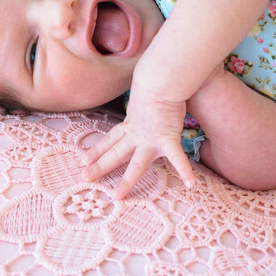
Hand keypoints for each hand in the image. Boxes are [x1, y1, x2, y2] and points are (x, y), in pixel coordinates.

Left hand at [80, 85, 196, 198]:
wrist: (160, 80)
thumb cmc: (155, 82)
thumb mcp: (143, 94)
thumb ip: (143, 101)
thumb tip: (147, 96)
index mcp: (131, 123)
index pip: (110, 139)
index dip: (97, 149)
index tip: (84, 159)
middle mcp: (137, 134)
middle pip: (115, 153)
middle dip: (100, 166)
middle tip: (84, 177)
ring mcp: (151, 139)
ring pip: (136, 164)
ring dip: (126, 181)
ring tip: (118, 195)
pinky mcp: (168, 139)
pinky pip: (177, 158)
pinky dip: (184, 171)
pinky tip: (190, 184)